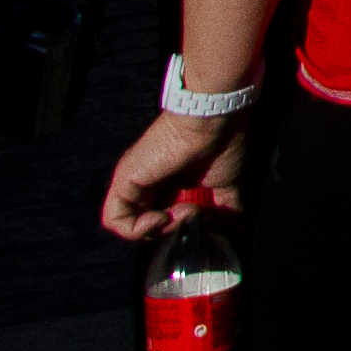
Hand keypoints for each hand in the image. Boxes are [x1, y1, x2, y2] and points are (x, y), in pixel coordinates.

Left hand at [100, 107, 247, 239]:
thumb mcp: (226, 184)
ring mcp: (134, 182)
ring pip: (130, 225)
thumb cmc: (222, 145)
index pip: (165, 217)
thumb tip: (235, 227)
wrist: (211, 121)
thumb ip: (226, 208)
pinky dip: (135, 229)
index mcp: (171, 182)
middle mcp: (149, 182)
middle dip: (171, 228)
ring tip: (179, 212)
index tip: (201, 214)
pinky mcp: (123, 182)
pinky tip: (160, 217)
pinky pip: (115, 220)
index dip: (181, 226)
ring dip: (157, 229)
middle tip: (192, 213)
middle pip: (147, 223)